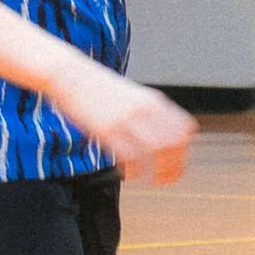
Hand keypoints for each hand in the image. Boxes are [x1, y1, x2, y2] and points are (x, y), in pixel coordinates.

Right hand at [58, 64, 196, 183]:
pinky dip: (134, 170)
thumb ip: (147, 112)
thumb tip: (159, 135)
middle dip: (174, 165)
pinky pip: (129, 155)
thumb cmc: (98, 88)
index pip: (185, 128)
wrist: (70, 74)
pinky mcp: (107, 129)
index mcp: (152, 100)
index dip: (185, 150)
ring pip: (156, 149)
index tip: (177, 163)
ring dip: (158, 171)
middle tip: (166, 179)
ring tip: (151, 180)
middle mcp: (143, 109)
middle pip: (174, 142)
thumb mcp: (130, 95)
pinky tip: (129, 175)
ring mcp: (126, 118)